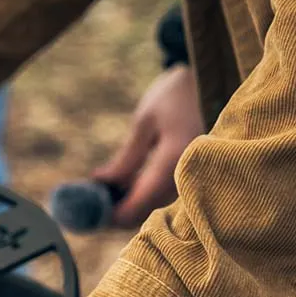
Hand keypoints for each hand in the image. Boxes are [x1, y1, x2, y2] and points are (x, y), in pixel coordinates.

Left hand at [95, 65, 203, 227]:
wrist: (207, 82)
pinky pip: (160, 196)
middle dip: (116, 213)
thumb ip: (125, 160)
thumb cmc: (173, 96)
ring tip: (102, 190)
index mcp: (174, 161)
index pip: (139, 204)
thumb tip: (101, 185)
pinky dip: (138, 196)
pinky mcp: (187, 176)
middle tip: (91, 203)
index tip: (89, 214)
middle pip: (146, 212)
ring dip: (126, 205)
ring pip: (152, 207)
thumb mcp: (144, 123)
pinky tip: (121, 184)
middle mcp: (185, 175)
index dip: (113, 215)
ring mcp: (189, 178)